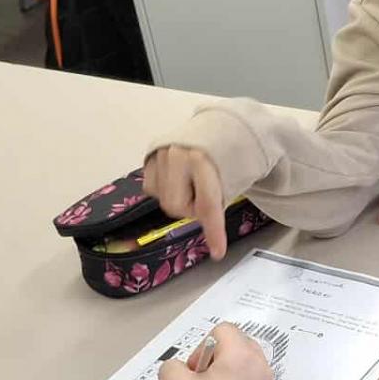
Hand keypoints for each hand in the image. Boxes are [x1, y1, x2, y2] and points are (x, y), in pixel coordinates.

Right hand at [142, 145, 227, 260]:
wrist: (215, 127)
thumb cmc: (225, 157)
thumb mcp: (230, 176)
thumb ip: (217, 199)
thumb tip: (211, 231)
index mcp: (203, 159)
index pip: (208, 204)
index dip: (213, 231)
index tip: (217, 252)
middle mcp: (177, 155)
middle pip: (177, 207)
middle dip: (192, 209)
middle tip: (203, 198)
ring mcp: (159, 155)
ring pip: (163, 200)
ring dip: (179, 200)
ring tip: (191, 184)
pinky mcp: (148, 157)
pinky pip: (151, 189)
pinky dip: (165, 191)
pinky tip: (177, 180)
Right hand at [157, 323, 273, 379]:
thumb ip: (173, 365)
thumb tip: (184, 371)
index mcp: (241, 355)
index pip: (222, 331)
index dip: (202, 348)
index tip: (194, 372)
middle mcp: (260, 367)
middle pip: (239, 344)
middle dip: (218, 357)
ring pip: (246, 365)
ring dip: (228, 372)